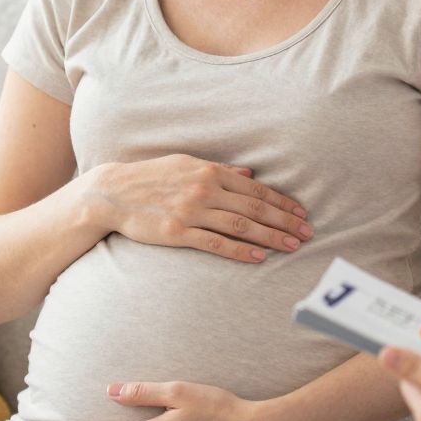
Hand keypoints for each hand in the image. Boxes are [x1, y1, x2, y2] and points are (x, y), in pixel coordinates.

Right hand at [78, 156, 310, 263]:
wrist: (112, 192)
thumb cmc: (151, 177)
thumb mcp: (186, 163)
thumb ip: (220, 170)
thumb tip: (249, 174)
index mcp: (210, 171)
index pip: (255, 189)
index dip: (282, 202)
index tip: (301, 213)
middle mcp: (204, 189)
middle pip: (255, 208)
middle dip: (285, 222)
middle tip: (308, 233)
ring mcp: (191, 212)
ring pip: (240, 226)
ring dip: (270, 237)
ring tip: (292, 246)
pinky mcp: (177, 232)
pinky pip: (215, 243)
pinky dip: (240, 251)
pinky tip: (259, 257)